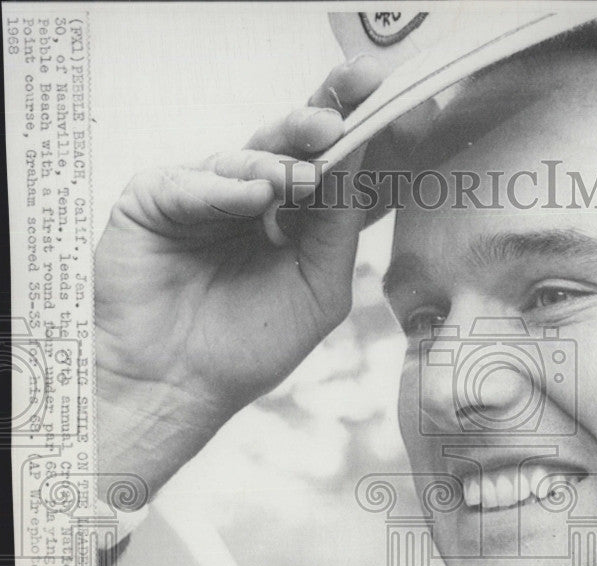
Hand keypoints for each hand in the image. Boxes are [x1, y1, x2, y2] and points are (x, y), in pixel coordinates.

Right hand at [95, 56, 384, 493]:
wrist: (178, 388)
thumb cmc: (249, 347)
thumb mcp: (318, 288)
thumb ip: (338, 229)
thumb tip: (355, 164)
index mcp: (293, 217)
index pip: (329, 166)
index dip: (358, 135)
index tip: (392, 103)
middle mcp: (251, 196)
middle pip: (290, 143)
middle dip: (322, 115)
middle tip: (352, 98)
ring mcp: (203, 195)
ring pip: (245, 155)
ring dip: (278, 159)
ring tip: (302, 176)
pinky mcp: (155, 201)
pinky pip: (191, 182)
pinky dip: (224, 186)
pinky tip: (256, 195)